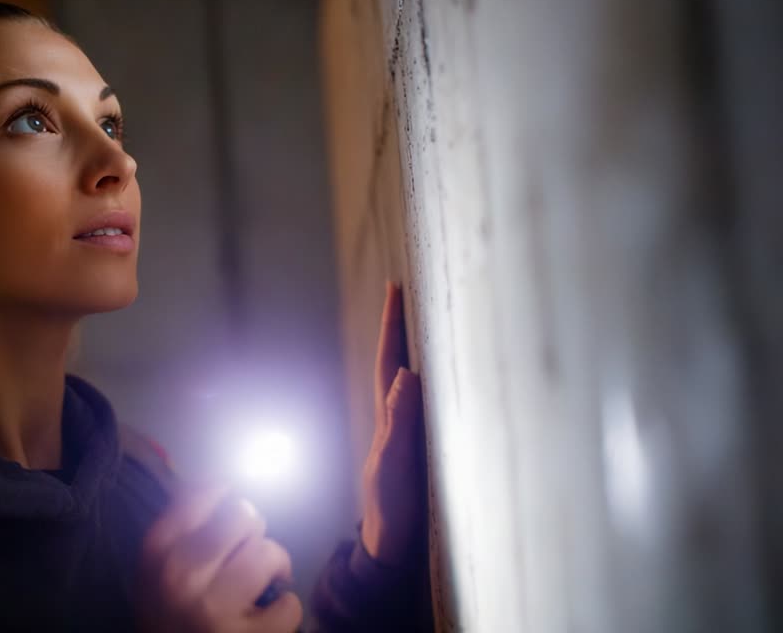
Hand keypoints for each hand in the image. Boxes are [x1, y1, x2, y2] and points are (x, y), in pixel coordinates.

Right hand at [136, 486, 302, 632]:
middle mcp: (180, 575)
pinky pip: (289, 605)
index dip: (225, 497)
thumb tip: (227, 486)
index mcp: (156, 551)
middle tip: (248, 552)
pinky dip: (286, 610)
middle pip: (242, 515)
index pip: (201, 493)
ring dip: (275, 567)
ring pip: (268, 554)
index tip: (228, 515)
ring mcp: (213, 610)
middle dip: (254, 531)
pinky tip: (268, 618)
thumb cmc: (169, 617)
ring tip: (265, 583)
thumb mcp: (157, 572)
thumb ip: (183, 531)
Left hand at [359, 282, 426, 566]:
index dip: (392, 326)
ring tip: (430, 317)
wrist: (394, 551)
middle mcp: (400, 420)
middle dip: (404, 327)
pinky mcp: (427, 451)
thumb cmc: (391, 511)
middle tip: (409, 289)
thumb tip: (406, 374)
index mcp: (390, 419)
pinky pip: (431, 406)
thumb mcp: (394, 465)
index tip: (394, 287)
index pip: (391, 362)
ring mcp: (412, 435)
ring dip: (420, 350)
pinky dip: (437, 384)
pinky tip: (449, 375)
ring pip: (417, 382)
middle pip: (402, 364)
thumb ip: (400, 422)